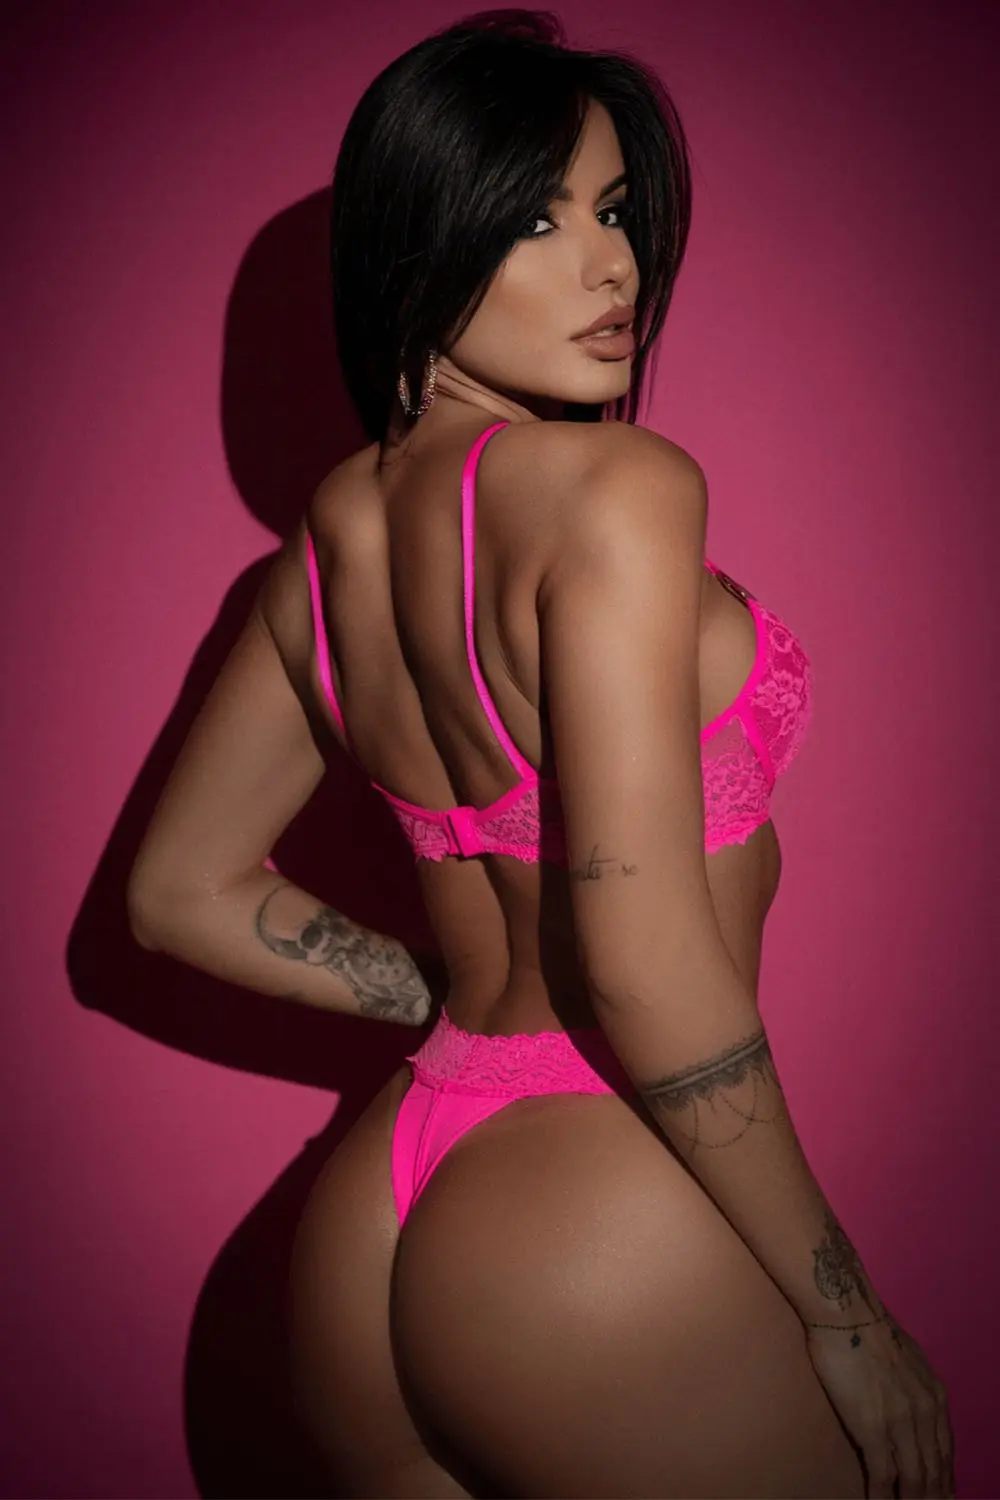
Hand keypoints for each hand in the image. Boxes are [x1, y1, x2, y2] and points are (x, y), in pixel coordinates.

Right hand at [804, 1313, 954, 1497]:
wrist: (847, 1314)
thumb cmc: (871, 1329)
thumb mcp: (910, 1360)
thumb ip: (916, 1388)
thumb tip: (914, 1403)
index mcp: (935, 1397)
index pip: (946, 1452)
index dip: (945, 1480)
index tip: (943, 1496)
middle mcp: (926, 1414)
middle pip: (934, 1472)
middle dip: (933, 1497)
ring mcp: (900, 1424)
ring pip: (914, 1480)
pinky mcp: (873, 1429)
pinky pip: (883, 1475)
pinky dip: (883, 1497)